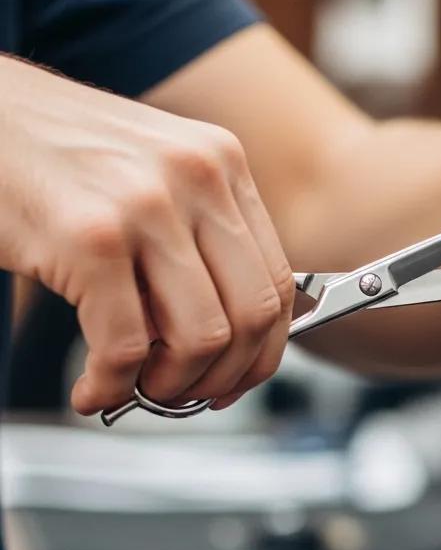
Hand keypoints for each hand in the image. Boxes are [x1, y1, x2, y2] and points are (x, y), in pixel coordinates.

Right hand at [0, 56, 293, 415]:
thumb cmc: (52, 154)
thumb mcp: (151, 177)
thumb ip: (198, 240)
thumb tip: (231, 338)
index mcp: (223, 164)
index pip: (279, 283)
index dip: (264, 351)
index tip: (238, 379)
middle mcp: (197, 177)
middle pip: (253, 317)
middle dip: (224, 378)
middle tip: (185, 395)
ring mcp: (145, 205)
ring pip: (202, 338)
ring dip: (172, 387)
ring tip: (138, 389)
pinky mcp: (89, 238)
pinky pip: (125, 347)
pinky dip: (111, 386)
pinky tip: (92, 389)